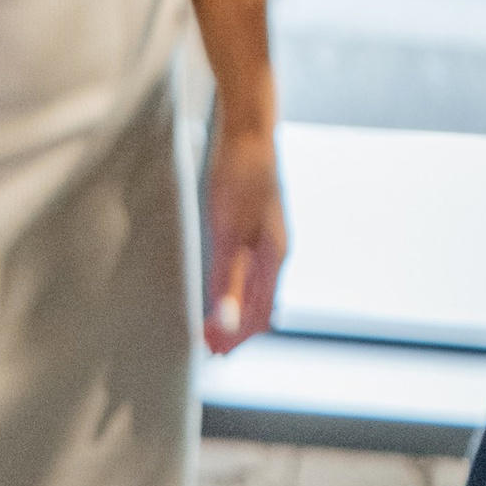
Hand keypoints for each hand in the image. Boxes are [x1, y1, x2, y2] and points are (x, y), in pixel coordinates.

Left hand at [203, 124, 286, 352]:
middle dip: (235, 332)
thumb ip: (228, 280)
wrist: (248, 132)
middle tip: (209, 350)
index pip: (257, 314)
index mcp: (274, 259)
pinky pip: (250, 271)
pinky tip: (222, 290)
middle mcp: (276, 253)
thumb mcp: (229, 233)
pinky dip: (235, 290)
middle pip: (259, 307)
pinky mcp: (257, 227)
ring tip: (213, 328)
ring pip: (256, 290)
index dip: (235, 338)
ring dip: (235, 313)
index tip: (212, 353)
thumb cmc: (239, 178)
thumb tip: (226, 322)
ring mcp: (269, 239)